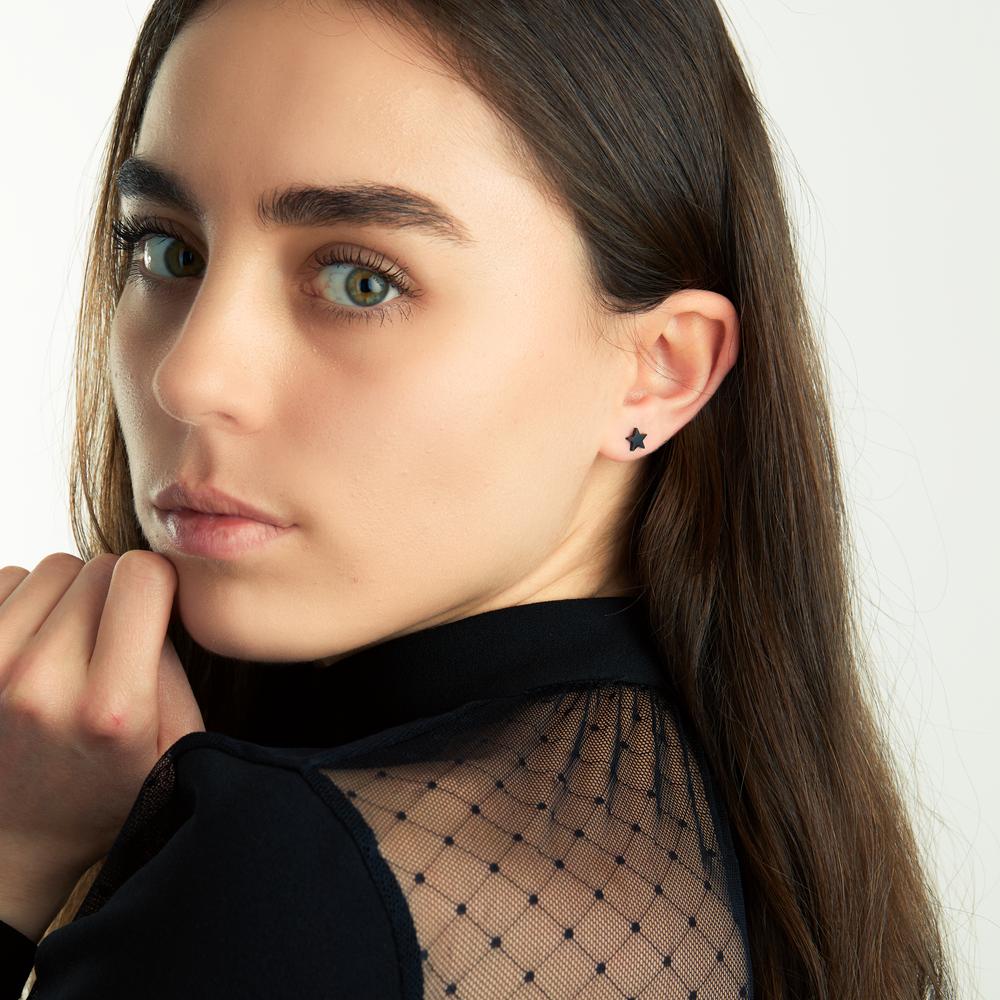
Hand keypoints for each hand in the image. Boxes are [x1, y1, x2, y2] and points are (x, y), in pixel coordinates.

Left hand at [0, 550, 204, 884]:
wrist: (12, 842)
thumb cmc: (109, 788)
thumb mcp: (177, 744)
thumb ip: (174, 664)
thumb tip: (154, 591)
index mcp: (110, 707)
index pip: (141, 575)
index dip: (159, 583)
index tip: (156, 613)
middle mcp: (40, 685)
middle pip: (96, 566)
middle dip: (115, 590)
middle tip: (114, 639)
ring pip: (48, 568)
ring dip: (69, 595)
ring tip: (73, 646)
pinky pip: (6, 580)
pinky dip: (27, 601)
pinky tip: (37, 644)